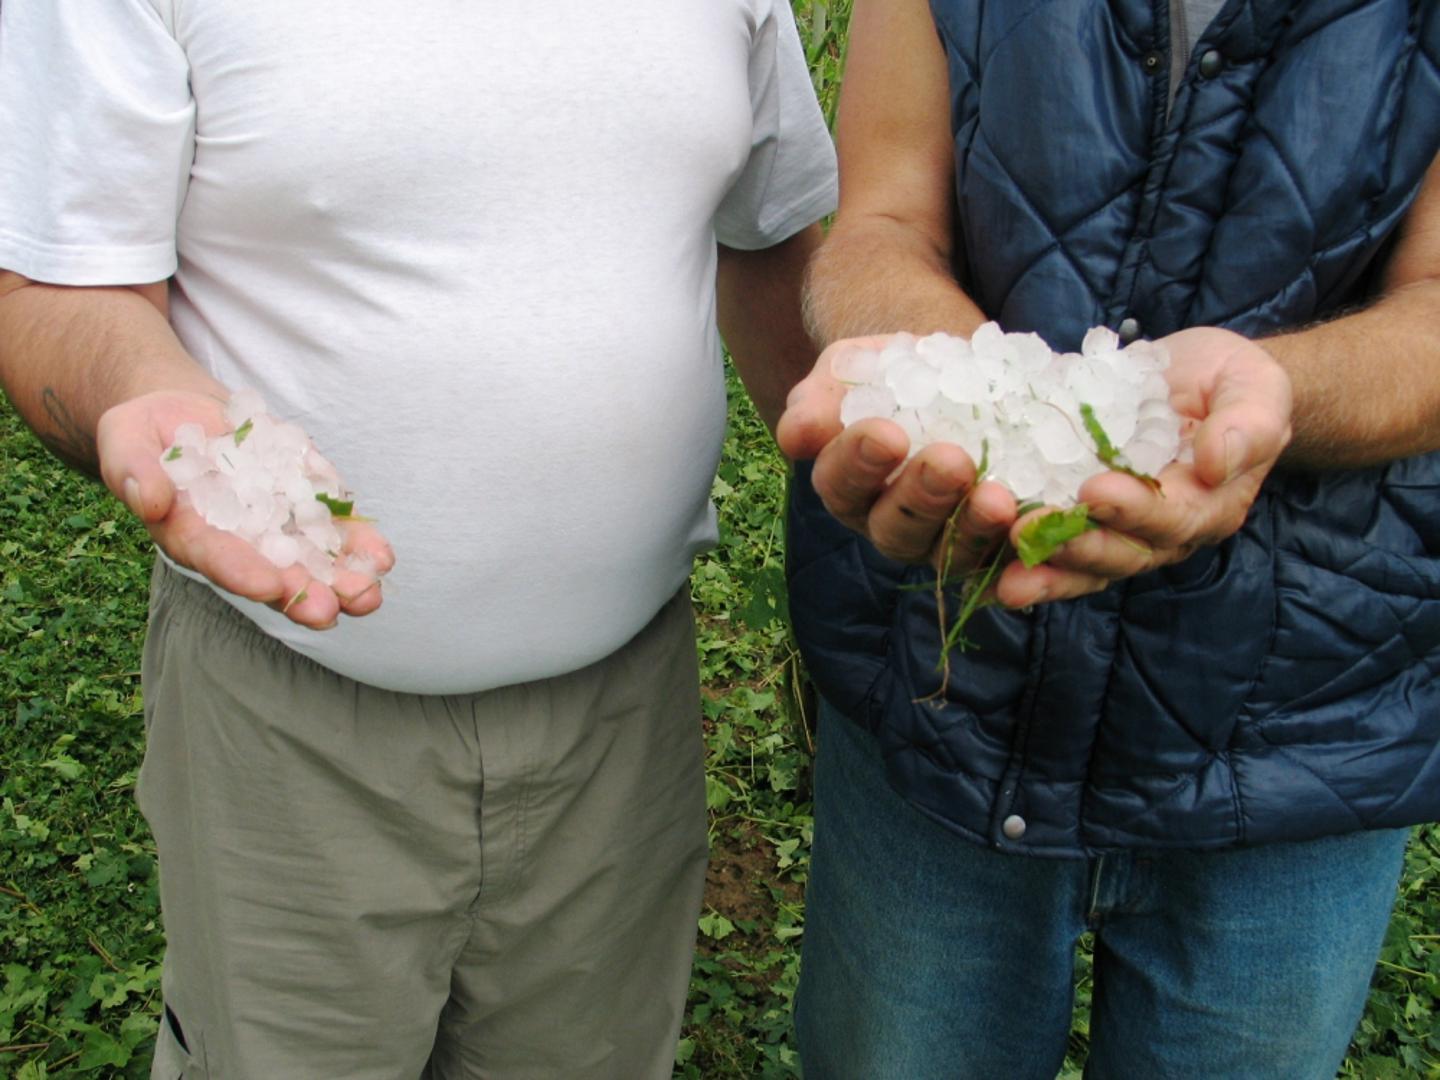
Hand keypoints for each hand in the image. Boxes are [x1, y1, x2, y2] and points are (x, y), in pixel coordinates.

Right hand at [96, 390, 394, 628]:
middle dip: (301, 594)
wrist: (184, 415)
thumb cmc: (147, 432)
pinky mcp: (302, 499)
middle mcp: (237, 540)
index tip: (267, 585)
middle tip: (330, 610)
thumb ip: (133, 470)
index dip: (241, 572)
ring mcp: (274, 523)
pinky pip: (332, 523)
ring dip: (341, 580)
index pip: (217, 558)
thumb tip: (149, 500)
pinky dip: (357, 541)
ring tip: (369, 595)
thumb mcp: (125, 438)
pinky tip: (381, 556)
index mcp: (190, 534)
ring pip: (310, 559)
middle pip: (271, 574)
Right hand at [776, 335, 1016, 575]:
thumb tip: (796, 435)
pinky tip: (1039, 530)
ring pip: (952, 553)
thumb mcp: (852, 370)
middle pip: (897, 531)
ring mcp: (946, 542)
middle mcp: (893, 526)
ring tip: (996, 497)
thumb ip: (821, 400)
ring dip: (974, 529)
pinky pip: (1008, 565)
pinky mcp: (998, 547)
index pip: (842, 487)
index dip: (859, 464)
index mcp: (849, 488)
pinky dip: (1023, 557)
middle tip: (949, 460)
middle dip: (922, 498)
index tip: (886, 433)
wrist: (958, 373)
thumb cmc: (894, 373)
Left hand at [993, 326, 1292, 606]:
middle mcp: (1160, 533)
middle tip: (1026, 531)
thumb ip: (1246, 425)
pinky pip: (1052, 549)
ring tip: (1003, 575)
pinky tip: (983, 568)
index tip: (1095, 491)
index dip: (1134, 510)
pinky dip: (1022, 560)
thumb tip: (1216, 461)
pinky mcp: (1079, 519)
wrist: (1198, 380)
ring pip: (1080, 565)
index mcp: (1208, 505)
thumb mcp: (1254, 388)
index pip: (1172, 519)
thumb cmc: (1231, 383)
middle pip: (1119, 555)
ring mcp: (1116, 532)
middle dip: (1073, 547)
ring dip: (1041, 570)